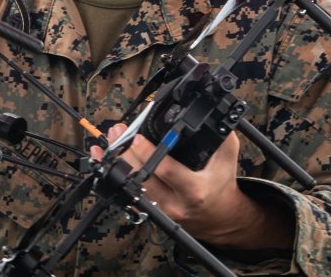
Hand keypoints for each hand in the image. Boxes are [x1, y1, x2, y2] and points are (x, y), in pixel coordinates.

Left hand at [91, 124, 293, 249]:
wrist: (218, 217)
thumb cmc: (221, 185)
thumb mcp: (227, 159)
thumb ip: (222, 137)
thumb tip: (212, 112)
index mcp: (194, 189)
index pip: (166, 171)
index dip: (148, 153)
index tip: (137, 136)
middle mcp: (174, 202)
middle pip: (142, 178)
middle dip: (126, 152)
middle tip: (118, 131)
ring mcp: (160, 209)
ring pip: (131, 186)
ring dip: (117, 161)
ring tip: (112, 139)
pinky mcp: (150, 211)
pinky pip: (126, 193)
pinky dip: (112, 175)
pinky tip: (102, 159)